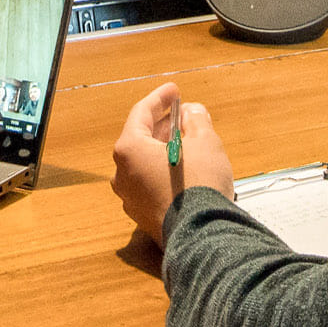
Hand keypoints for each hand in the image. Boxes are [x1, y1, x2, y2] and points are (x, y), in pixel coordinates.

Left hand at [110, 82, 232, 254]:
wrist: (202, 235)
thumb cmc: (200, 184)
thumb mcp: (205, 142)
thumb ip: (196, 120)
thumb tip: (192, 113)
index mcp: (129, 149)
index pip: (141, 113)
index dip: (160, 98)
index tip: (174, 91)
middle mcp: (122, 174)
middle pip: (141, 140)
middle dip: (164, 126)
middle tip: (185, 117)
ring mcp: (130, 198)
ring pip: (146, 165)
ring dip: (165, 151)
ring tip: (190, 144)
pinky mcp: (143, 217)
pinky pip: (151, 185)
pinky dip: (164, 173)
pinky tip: (186, 172)